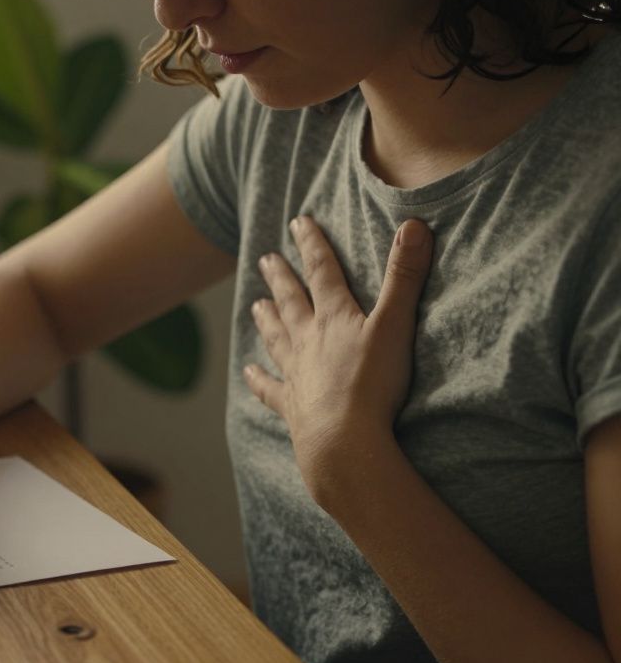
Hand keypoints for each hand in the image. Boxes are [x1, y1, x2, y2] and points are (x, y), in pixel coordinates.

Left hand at [243, 215, 432, 505]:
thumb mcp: (395, 326)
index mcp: (334, 318)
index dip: (313, 245)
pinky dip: (259, 379)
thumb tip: (414, 225)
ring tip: (256, 305)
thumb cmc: (372, 384)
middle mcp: (308, 341)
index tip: (299, 223)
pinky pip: (270, 389)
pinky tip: (249, 372)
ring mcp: (296, 373)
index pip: (322, 272)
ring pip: (277, 339)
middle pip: (292, 302)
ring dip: (267, 320)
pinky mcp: (292, 405)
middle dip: (281, 277)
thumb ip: (404, 278)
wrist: (342, 440)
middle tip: (266, 259)